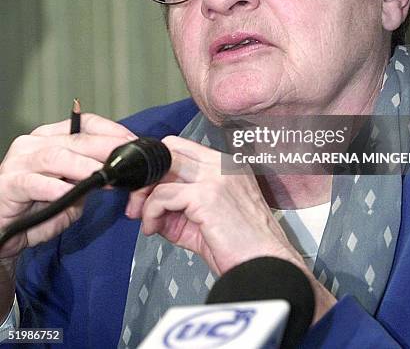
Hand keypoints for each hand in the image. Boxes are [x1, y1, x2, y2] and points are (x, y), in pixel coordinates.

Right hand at [0, 114, 136, 259]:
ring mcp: (19, 162)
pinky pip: (34, 182)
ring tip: (104, 175)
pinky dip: (55, 187)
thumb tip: (119, 173)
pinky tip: (69, 192)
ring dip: (84, 166)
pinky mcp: (9, 184)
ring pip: (57, 156)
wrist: (3, 231)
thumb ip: (89, 179)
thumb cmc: (36, 207)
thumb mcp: (71, 190)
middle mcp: (34, 143)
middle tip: (127, 158)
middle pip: (76, 139)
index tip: (131, 142)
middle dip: (105, 147)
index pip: (85, 124)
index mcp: (51, 137)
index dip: (111, 130)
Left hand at [125, 135, 336, 321]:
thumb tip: (149, 207)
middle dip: (147, 178)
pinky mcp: (207, 196)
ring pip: (163, 171)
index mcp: (226, 165)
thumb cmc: (243, 248)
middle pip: (169, 151)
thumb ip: (181, 206)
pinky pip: (163, 196)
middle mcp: (222, 164)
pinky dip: (151, 213)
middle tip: (137, 204)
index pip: (181, 148)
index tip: (148, 192)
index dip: (160, 168)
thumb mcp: (207, 219)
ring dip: (145, 198)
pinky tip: (153, 229)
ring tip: (147, 222)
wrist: (266, 266)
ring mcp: (216, 177)